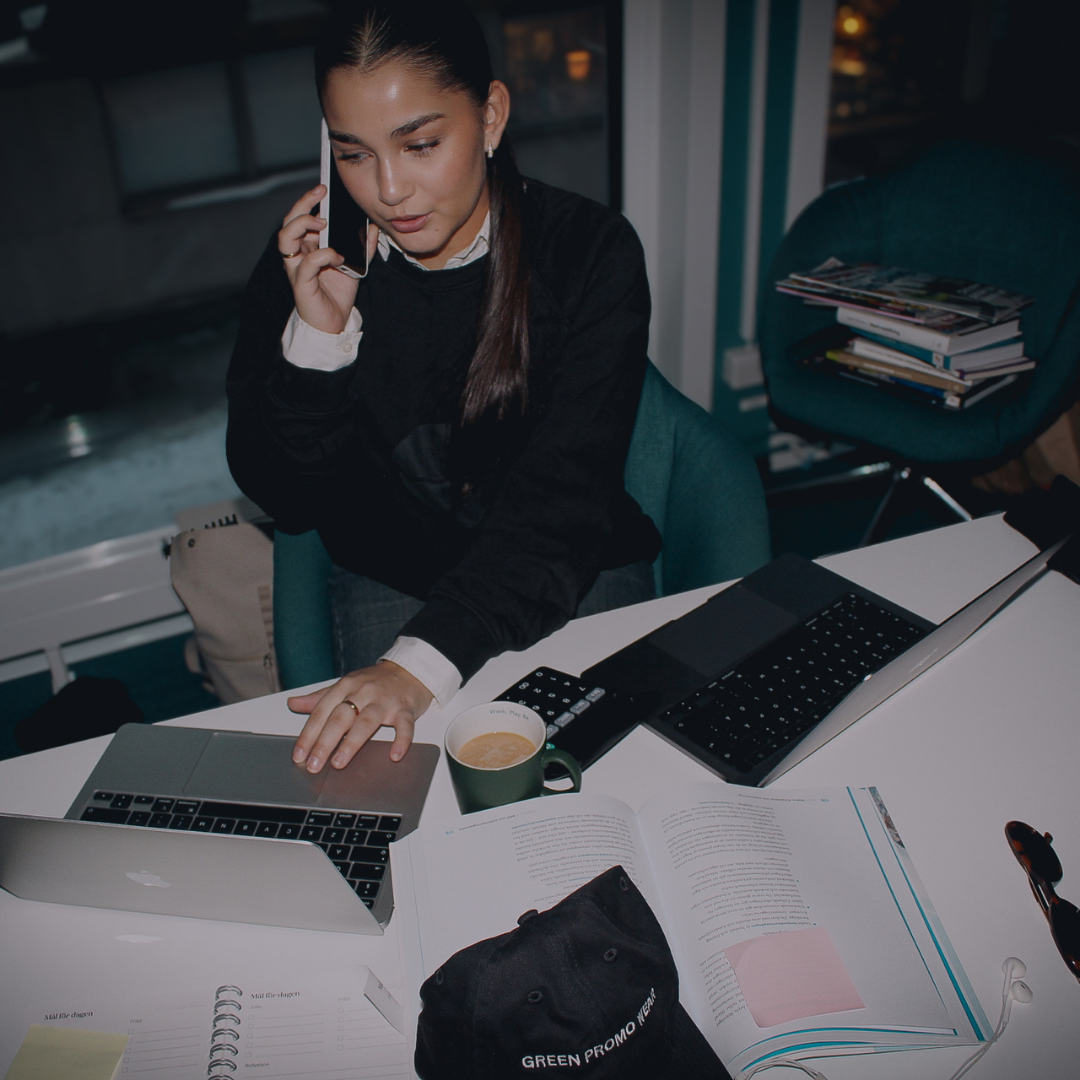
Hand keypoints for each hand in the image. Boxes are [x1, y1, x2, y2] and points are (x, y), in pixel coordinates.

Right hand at [277, 186, 378, 334]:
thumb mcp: (356, 264)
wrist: (334, 323)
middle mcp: (298, 254)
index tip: (324, 188)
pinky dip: (322, 255)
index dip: (309, 201)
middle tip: (320, 193)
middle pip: (289, 221)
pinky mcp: (301, 283)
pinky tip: (337, 257)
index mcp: (308, 246)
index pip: (302, 217)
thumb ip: (364, 246)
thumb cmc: (338, 293)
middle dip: (302, 203)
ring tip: (322, 222)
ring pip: (286, 238)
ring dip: (303, 225)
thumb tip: (373, 226)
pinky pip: (307, 264)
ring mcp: (297, 267)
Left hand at [287, 661, 433, 771]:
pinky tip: (394, 755)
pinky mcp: (406, 709)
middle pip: (340, 718)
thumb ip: (320, 697)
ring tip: (339, 763)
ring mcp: (385, 701)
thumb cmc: (376, 682)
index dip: (308, 734)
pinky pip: (404, 725)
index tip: (299, 755)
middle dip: (324, 742)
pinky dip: (401, 740)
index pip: (322, 712)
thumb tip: (293, 703)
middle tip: (314, 764)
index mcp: (346, 687)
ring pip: (366, 722)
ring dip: (351, 743)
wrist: (411, 670)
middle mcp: (364, 692)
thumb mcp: (346, 685)